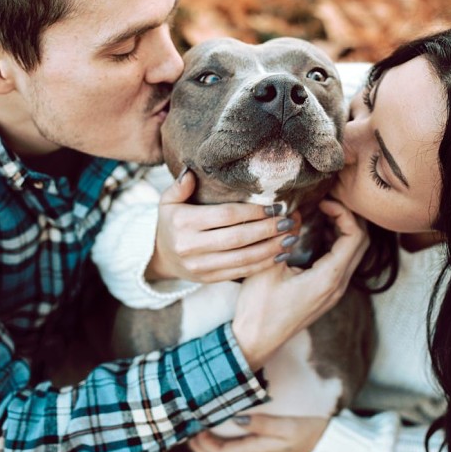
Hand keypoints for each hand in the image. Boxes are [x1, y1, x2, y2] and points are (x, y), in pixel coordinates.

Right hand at [147, 169, 299, 283]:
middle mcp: (190, 246)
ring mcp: (200, 266)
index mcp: (183, 222)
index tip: (274, 206)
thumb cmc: (171, 222)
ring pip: (242, 258)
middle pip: (237, 238)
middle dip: (267, 230)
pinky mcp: (209, 279)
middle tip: (288, 220)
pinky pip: (241, 272)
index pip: (225, 215)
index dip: (252, 212)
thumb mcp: (168, 201)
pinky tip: (280, 255)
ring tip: (290, 237)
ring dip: (270, 248)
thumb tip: (191, 172)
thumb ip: (180, 186)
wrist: (160, 256)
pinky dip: (263, 264)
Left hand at [188, 414, 329, 451]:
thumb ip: (261, 423)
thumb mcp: (286, 424)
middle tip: (190, 433)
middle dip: (201, 450)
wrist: (324, 443)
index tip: (195, 429)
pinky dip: (222, 451)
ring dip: (209, 451)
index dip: (204, 445)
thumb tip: (236, 418)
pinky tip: (220, 439)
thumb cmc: (308, 430)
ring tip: (200, 436)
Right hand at [232, 199, 367, 369]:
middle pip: (360, 244)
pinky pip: (343, 263)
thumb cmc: (258, 309)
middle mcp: (337, 286)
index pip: (355, 237)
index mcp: (328, 279)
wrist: (255, 341)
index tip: (323, 202)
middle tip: (326, 203)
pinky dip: (337, 244)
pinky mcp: (327, 295)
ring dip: (344, 230)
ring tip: (322, 213)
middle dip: (348, 218)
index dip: (344, 213)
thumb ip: (283, 237)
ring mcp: (334, 293)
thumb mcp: (267, 267)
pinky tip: (317, 234)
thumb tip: (294, 212)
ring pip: (354, 254)